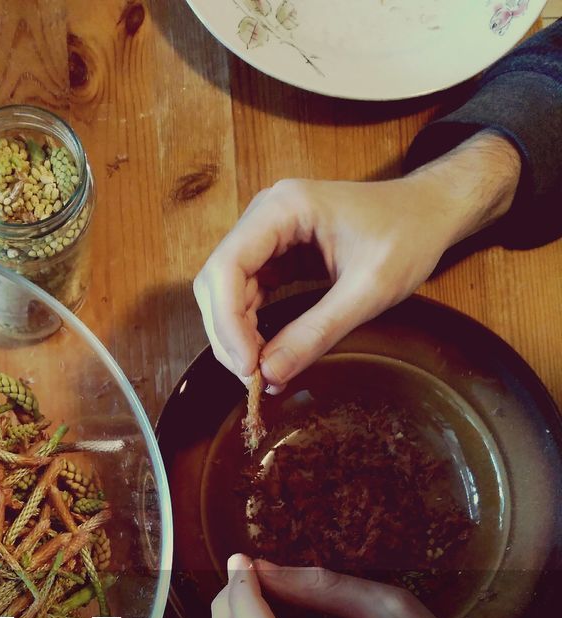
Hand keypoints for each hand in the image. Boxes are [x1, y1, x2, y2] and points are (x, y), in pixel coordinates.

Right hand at [194, 133, 521, 390]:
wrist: (430, 211)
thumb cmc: (409, 234)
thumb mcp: (369, 290)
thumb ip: (317, 331)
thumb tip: (270, 374)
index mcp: (285, 208)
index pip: (227, 267)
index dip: (227, 323)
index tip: (247, 367)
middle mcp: (266, 216)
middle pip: (217, 282)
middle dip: (227, 335)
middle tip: (252, 380)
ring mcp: (268, 235)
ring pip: (226, 292)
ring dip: (235, 336)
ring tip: (260, 372)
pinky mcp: (276, 254)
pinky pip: (246, 295)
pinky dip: (250, 329)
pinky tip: (265, 354)